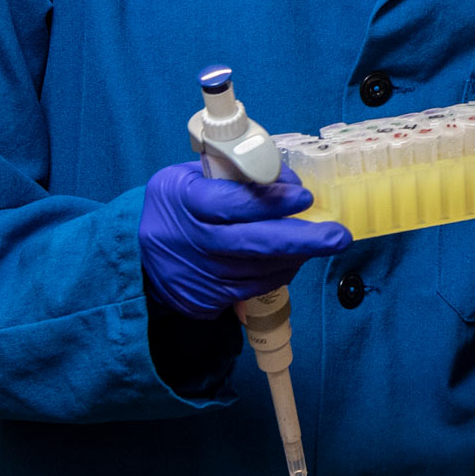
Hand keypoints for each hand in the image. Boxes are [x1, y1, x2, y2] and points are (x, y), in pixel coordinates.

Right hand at [139, 161, 352, 319]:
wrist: (136, 257)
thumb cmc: (175, 206)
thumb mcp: (189, 176)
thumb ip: (233, 175)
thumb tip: (286, 179)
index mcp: (185, 200)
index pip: (231, 203)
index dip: (271, 202)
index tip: (304, 197)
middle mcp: (192, 241)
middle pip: (252, 243)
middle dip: (302, 239)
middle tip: (338, 236)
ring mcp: (199, 275)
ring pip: (261, 268)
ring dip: (296, 254)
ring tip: (318, 239)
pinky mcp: (206, 300)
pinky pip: (256, 286)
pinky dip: (279, 270)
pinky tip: (291, 257)